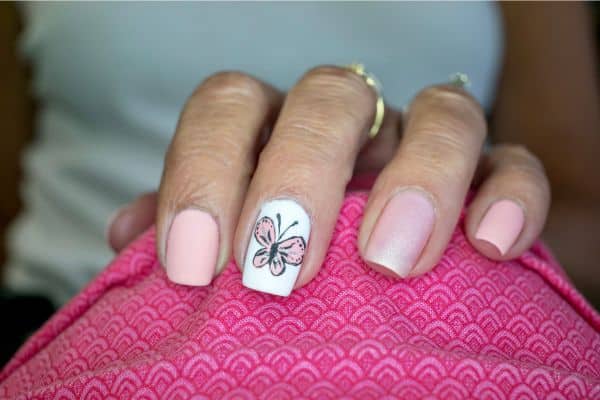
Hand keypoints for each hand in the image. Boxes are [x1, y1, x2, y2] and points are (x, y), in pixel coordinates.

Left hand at [107, 66, 549, 295]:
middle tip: (280, 270)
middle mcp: (351, 126)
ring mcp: (424, 146)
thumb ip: (186, 233)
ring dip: (418, 178)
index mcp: (275, 130)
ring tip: (386, 262)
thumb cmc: (285, 269)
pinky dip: (508, 195)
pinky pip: (514, 163)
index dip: (203, 169)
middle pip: (331, 96)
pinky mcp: (492, 179)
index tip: (195, 265)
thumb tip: (130, 234)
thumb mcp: (228, 252)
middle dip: (302, 173)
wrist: (371, 298)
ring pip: (443, 111)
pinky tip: (489, 247)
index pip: (231, 106)